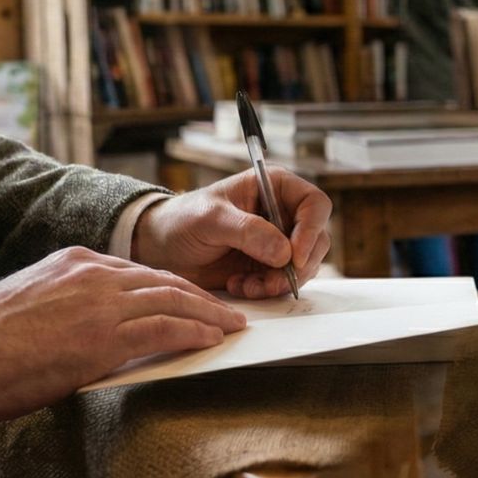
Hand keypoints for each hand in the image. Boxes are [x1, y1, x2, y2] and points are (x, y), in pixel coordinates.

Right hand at [0, 247, 246, 425]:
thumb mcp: (31, 305)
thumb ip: (68, 305)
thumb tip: (91, 328)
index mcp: (72, 262)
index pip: (137, 270)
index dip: (171, 285)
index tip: (191, 297)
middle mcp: (90, 274)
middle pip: (162, 280)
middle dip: (199, 296)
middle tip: (226, 310)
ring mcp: (99, 303)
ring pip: (172, 300)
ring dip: (208, 314)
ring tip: (230, 325)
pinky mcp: (103, 336)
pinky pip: (163, 328)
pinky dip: (194, 332)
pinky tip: (211, 339)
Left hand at [133, 167, 331, 297]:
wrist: (160, 248)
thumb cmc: (181, 221)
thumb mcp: (211, 219)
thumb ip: (248, 231)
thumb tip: (285, 252)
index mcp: (275, 187)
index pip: (314, 205)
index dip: (311, 230)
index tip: (295, 256)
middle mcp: (283, 213)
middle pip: (317, 239)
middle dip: (298, 265)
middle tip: (273, 280)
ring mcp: (278, 241)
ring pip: (306, 265)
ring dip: (280, 281)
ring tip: (248, 285)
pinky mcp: (269, 266)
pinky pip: (286, 282)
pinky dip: (267, 290)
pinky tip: (240, 286)